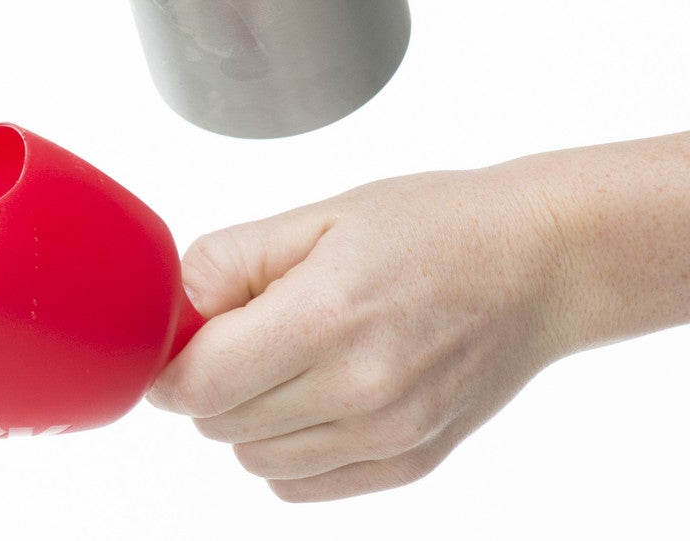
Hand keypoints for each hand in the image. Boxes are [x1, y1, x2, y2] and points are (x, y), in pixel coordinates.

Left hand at [147, 165, 570, 500]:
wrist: (537, 265)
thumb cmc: (429, 228)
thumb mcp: (315, 218)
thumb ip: (229, 262)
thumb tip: (178, 307)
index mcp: (325, 320)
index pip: (201, 384)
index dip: (169, 366)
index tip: (176, 341)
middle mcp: (360, 391)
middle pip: (221, 425)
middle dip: (208, 384)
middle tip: (237, 336)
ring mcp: (389, 436)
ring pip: (257, 462)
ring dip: (246, 420)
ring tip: (282, 364)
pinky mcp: (411, 464)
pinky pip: (305, 487)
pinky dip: (289, 453)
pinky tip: (311, 399)